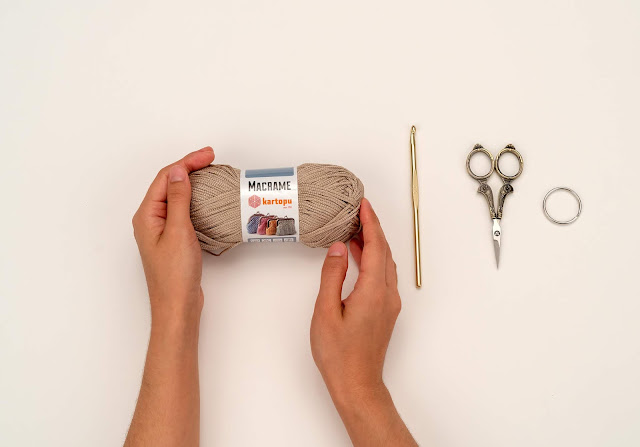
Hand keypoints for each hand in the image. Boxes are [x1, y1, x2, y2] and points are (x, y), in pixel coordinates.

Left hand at [126, 147, 213, 446]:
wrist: (177, 306)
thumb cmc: (175, 274)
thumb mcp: (178, 231)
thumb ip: (178, 200)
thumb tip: (179, 172)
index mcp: (147, 215)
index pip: (166, 178)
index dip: (187, 162)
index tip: (208, 155)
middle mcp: (151, 220)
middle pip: (168, 184)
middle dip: (189, 168)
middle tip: (212, 159)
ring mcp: (162, 230)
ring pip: (176, 196)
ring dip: (192, 182)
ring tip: (211, 173)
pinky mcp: (173, 239)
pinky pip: (182, 210)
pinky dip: (195, 199)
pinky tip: (207, 200)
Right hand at [311, 198, 415, 445]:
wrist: (357, 384)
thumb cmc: (338, 353)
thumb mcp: (326, 311)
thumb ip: (332, 276)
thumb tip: (337, 248)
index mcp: (373, 291)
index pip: (376, 247)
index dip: (370, 223)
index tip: (364, 204)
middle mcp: (387, 295)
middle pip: (385, 252)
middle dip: (373, 229)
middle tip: (357, 212)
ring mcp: (389, 304)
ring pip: (385, 264)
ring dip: (374, 245)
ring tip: (355, 231)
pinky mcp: (386, 312)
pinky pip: (383, 277)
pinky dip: (373, 261)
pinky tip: (359, 259)